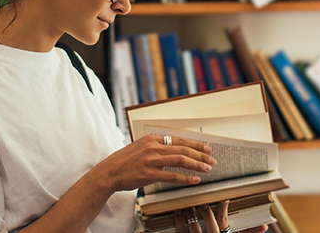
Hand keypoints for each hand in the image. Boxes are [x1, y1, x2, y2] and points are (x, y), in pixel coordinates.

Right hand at [91, 135, 214, 192]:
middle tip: (211, 160)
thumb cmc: (123, 162)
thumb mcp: (139, 148)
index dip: (195, 144)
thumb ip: (155, 148)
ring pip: (180, 160)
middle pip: (182, 149)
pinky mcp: (148, 174)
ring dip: (196, 165)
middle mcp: (152, 147)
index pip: (179, 139)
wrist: (108, 172)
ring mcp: (151, 160)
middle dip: (200, 155)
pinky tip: (194, 180)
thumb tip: (172, 150)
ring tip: (207, 169)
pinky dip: (185, 178)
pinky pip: (171, 176)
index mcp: (151, 138)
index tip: (206, 148)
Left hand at [172, 200, 268, 232]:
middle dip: (205, 208)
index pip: (224, 221)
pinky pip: (180, 231)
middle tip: (203, 199)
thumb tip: (264, 226)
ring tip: (189, 204)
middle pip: (209, 221)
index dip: (223, 208)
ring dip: (191, 212)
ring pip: (193, 225)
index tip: (223, 198)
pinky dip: (179, 221)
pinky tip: (178, 212)